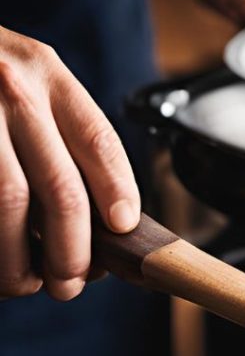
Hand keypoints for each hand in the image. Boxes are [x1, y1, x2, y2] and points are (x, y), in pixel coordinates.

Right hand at [0, 27, 139, 299]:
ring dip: (20, 258)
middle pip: (60, 186)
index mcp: (45, 72)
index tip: (122, 229)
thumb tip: (104, 223)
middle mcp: (8, 85)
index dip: (117, 193)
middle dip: (71, 249)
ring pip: (10, 201)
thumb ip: (59, 135)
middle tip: (70, 282)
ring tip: (25, 282)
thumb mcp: (23, 84)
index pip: (98, 142)